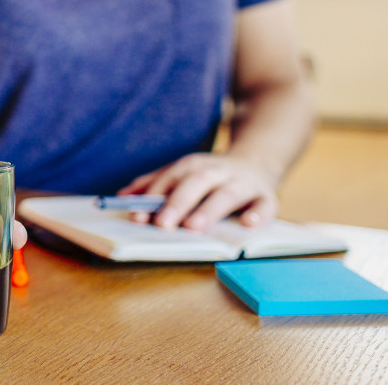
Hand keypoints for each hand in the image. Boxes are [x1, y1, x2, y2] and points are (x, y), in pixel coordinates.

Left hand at [117, 153, 278, 230]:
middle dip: (178, 203)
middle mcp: (217, 171)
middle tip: (162, 224)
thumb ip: (153, 184)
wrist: (256, 161)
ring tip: (194, 226)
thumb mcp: (181, 174)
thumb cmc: (209, 176)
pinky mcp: (266, 197)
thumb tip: (122, 196)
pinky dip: (258, 214)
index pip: (170, 179)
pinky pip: (264, 205)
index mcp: (193, 166)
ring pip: (227, 194)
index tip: (138, 217)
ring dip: (210, 209)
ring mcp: (243, 183)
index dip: (153, 197)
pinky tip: (248, 224)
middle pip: (196, 183)